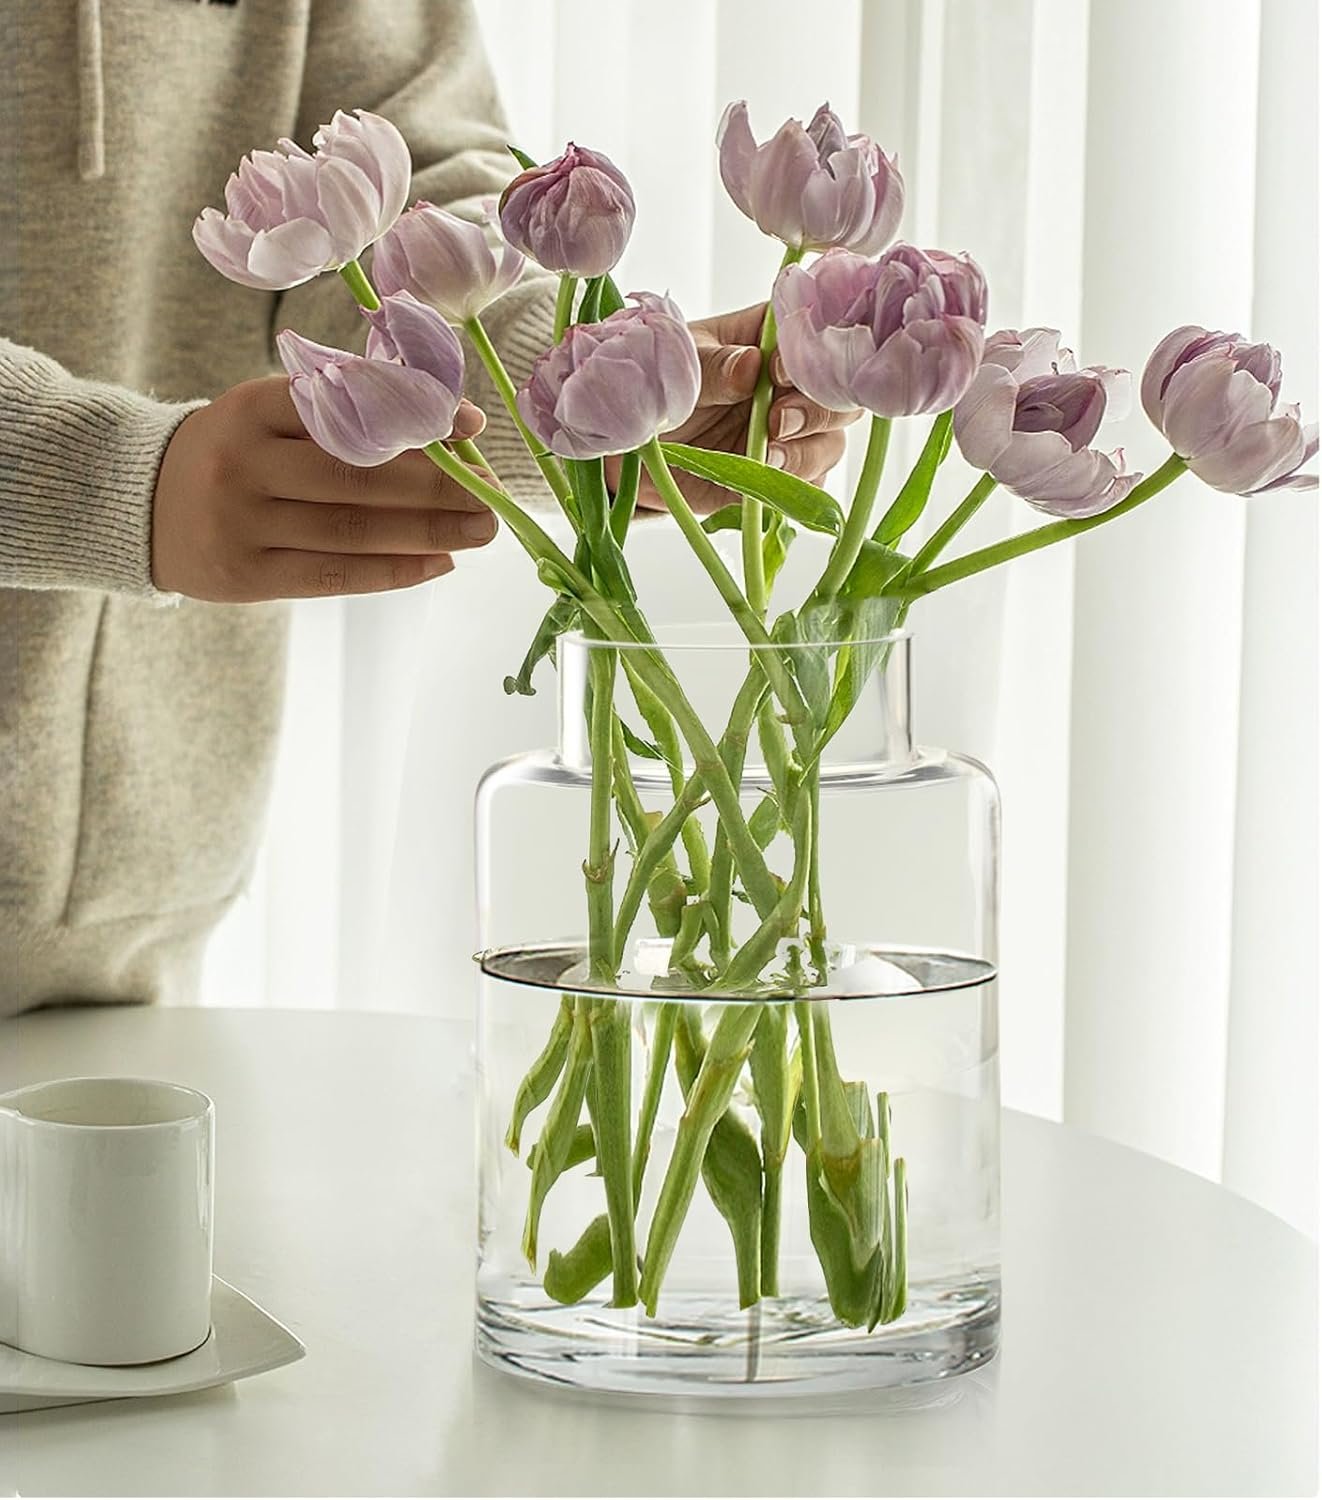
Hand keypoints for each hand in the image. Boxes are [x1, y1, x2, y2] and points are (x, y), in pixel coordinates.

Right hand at [152, 376, 494, 601]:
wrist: (141, 502)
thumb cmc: (237, 453)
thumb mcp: (272, 415)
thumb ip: (350, 415)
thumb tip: (460, 427)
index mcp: (253, 408)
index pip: (346, 408)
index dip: (415, 418)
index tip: (471, 427)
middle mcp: (244, 463)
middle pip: (358, 475)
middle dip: (437, 484)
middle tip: (492, 493)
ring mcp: (242, 522)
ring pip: (352, 529)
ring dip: (429, 531)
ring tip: (482, 530)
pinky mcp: (246, 575)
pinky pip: (334, 574)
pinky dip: (394, 570)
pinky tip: (440, 562)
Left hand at [608, 303, 861, 514]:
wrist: (637, 448)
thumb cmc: (662, 392)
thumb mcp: (681, 372)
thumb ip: (715, 368)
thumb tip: (750, 365)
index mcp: (770, 340)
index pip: (813, 340)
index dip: (807, 357)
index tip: (778, 373)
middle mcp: (792, 386)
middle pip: (838, 394)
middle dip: (816, 410)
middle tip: (776, 422)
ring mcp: (794, 432)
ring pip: (831, 442)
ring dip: (805, 452)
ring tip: (767, 457)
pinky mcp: (784, 473)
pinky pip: (811, 484)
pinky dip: (795, 485)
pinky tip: (767, 481)